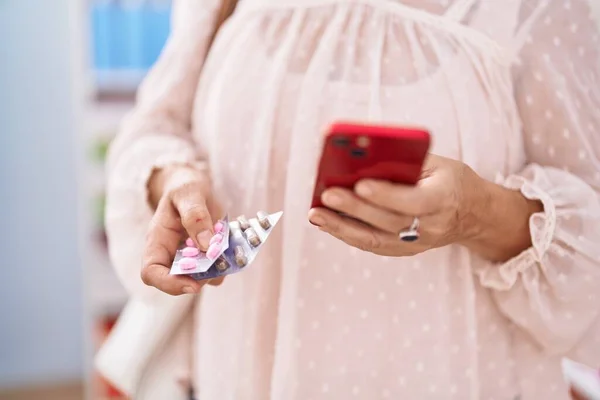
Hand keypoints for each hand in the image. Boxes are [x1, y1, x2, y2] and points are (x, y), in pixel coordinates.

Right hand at [142, 165, 223, 295]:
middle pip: (177, 281)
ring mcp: (188, 257)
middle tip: (219, 264)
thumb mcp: (189, 192)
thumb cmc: (184, 186)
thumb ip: (194, 215)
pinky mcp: (205, 256)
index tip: (193, 284)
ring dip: (217, 272)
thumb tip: (205, 245)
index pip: (151, 273)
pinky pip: (215, 269)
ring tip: (229, 253)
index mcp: (157, 240)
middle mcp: (170, 253)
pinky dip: (227, 263)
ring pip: (200, 279)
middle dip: (199, 279)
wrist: (193, 185)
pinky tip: (234, 248)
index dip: (168, 284)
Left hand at [307, 154, 484, 256]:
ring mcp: (417, 244)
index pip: (414, 202)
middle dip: (355, 209)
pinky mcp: (403, 250)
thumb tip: (364, 156)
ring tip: (315, 214)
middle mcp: (431, 228)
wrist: (472, 214)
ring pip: (375, 240)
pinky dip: (346, 233)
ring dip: (342, 227)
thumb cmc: (451, 180)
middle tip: (327, 195)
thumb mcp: (440, 163)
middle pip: (388, 221)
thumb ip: (407, 161)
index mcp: (444, 200)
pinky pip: (371, 245)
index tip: (360, 184)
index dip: (387, 195)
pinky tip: (326, 222)